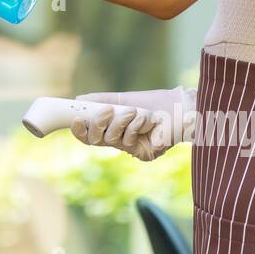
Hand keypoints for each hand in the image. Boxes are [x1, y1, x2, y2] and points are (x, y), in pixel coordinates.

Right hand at [70, 86, 195, 160]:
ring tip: (133, 112)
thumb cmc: (154, 103)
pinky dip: (134, 127)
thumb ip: (101, 99)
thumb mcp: (123, 99)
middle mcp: (119, 140)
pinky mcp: (142, 154)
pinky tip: (145, 120)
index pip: (89, 134)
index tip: (75, 119)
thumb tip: (78, 100)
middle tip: (106, 111)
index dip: (79, 130)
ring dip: (121, 122)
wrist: (179, 108)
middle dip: (97, 124)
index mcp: (112, 128)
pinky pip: (128, 142)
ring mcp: (130, 148)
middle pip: (95, 140)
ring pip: (111, 140)